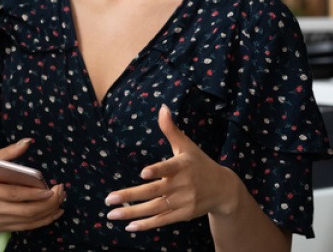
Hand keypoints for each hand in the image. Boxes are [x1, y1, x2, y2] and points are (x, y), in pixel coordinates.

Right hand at [0, 139, 64, 231]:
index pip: (15, 194)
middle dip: (48, 203)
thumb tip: (28, 141)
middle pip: (26, 210)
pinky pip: (27, 227)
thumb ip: (8, 152)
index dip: (35, 194)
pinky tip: (54, 212)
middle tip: (61, 192)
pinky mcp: (2, 228)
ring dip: (49, 212)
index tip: (51, 188)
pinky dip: (43, 221)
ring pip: (29, 220)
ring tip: (60, 200)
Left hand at [104, 105, 241, 231]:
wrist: (223, 189)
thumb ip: (171, 129)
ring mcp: (183, 201)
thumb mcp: (187, 146)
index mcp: (182, 166)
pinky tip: (129, 226)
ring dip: (132, 213)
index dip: (157, 170)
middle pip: (153, 192)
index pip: (168, 168)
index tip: (143, 173)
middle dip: (130, 196)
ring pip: (154, 208)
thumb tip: (162, 107)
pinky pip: (162, 220)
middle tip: (109, 199)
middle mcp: (182, 185)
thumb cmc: (200, 163)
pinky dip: (146, 225)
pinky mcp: (183, 214)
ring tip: (112, 214)